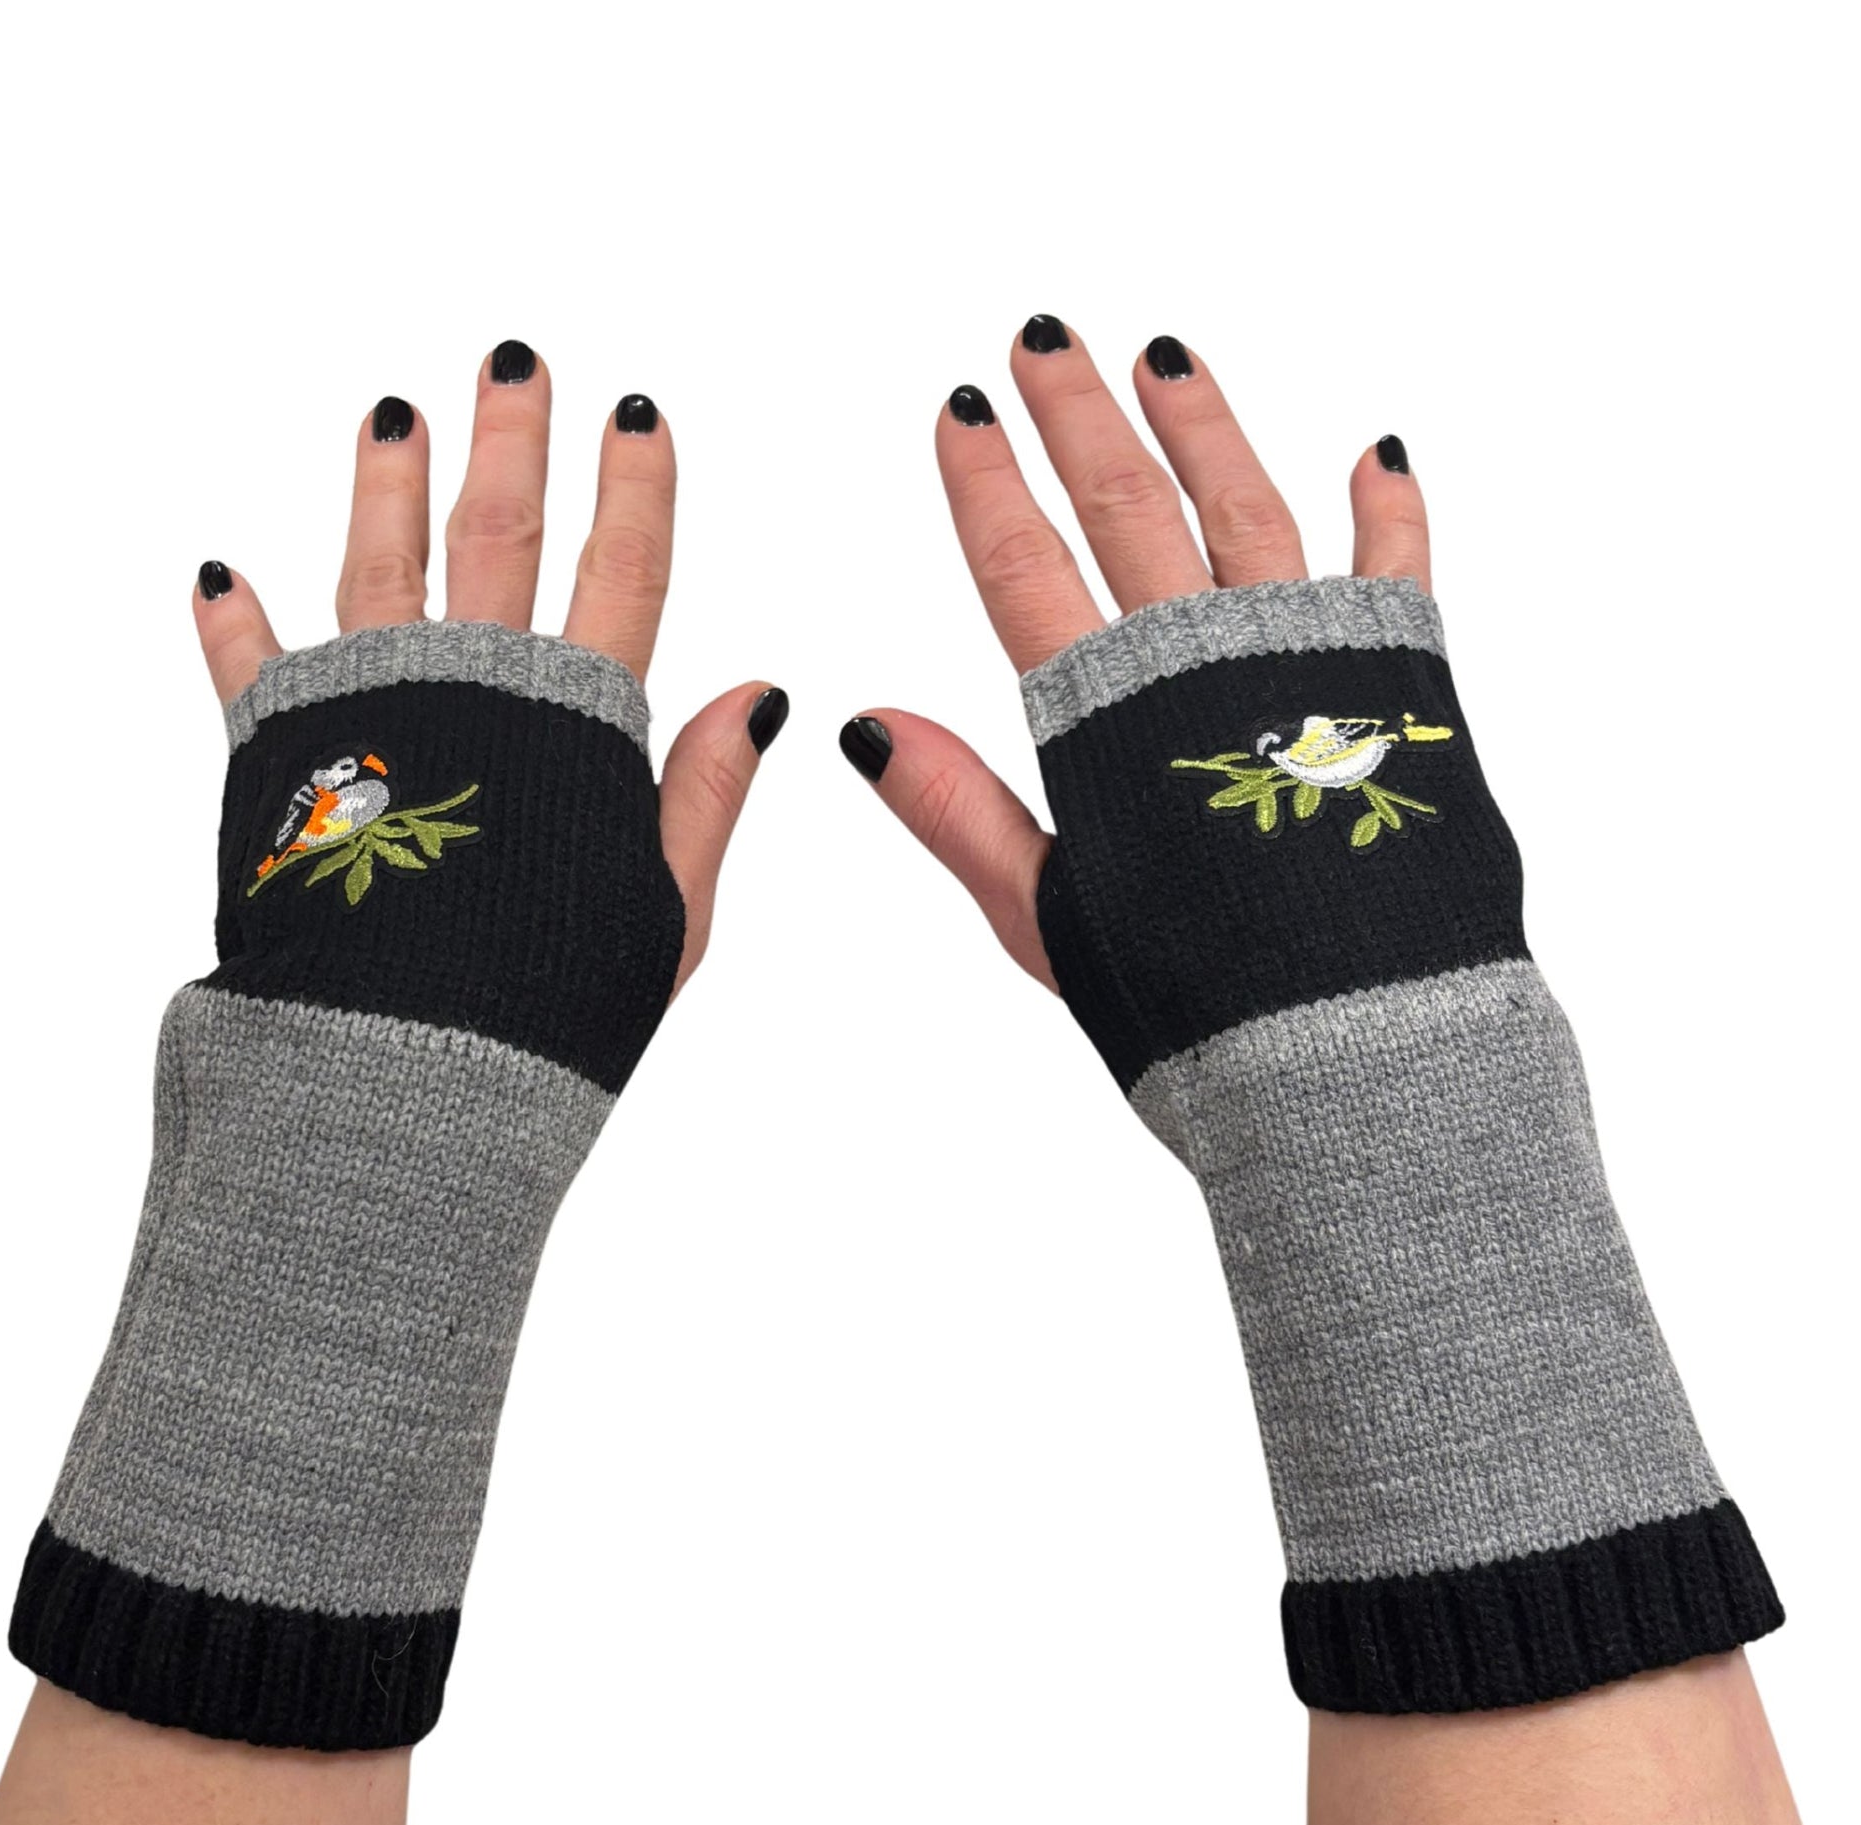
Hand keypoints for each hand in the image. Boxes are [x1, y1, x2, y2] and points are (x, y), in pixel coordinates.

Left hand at [191, 340, 785, 994]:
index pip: (624, 578)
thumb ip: (704, 795)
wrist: (403, 1069)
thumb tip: (762, 691)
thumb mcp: (667, 915)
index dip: (638, 492)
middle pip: (499, 536)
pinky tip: (219, 572)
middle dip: (513, 440)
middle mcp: (471, 694)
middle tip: (517, 359)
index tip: (640, 415)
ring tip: (391, 412)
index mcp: (574, 729)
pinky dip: (235, 621)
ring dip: (385, 480)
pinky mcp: (281, 755)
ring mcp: (371, 714)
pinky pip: (249, 668)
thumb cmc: (550, 1010)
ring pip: (378, 564)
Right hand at [841, 319, 1427, 982]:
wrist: (1356, 1046)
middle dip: (1077, 414)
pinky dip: (1389, 510)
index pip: (1024, 568)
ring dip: (1202, 423)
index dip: (985, 484)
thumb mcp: (1047, 921)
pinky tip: (1378, 451)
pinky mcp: (1404, 683)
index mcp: (1110, 719)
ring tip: (1164, 356)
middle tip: (1041, 340)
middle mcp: (1207, 661)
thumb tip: (860, 722)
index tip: (959, 409)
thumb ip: (960, 813)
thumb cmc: (1195, 1003)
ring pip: (1247, 505)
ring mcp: (1309, 659)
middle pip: (1127, 505)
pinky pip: (1398, 569)